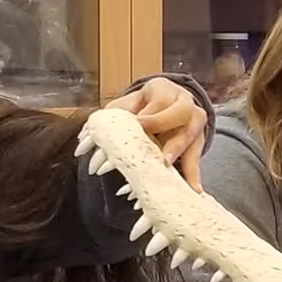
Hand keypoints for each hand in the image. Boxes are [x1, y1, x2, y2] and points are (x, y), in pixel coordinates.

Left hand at [109, 77, 208, 192]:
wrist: (166, 101)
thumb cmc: (141, 106)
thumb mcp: (127, 105)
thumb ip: (110, 117)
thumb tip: (84, 136)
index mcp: (165, 91)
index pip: (161, 102)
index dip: (150, 118)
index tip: (138, 129)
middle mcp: (185, 104)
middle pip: (182, 116)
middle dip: (168, 135)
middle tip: (159, 155)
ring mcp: (195, 124)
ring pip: (191, 138)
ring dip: (179, 154)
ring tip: (170, 168)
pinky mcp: (197, 142)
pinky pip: (196, 158)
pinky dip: (193, 174)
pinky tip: (193, 189)